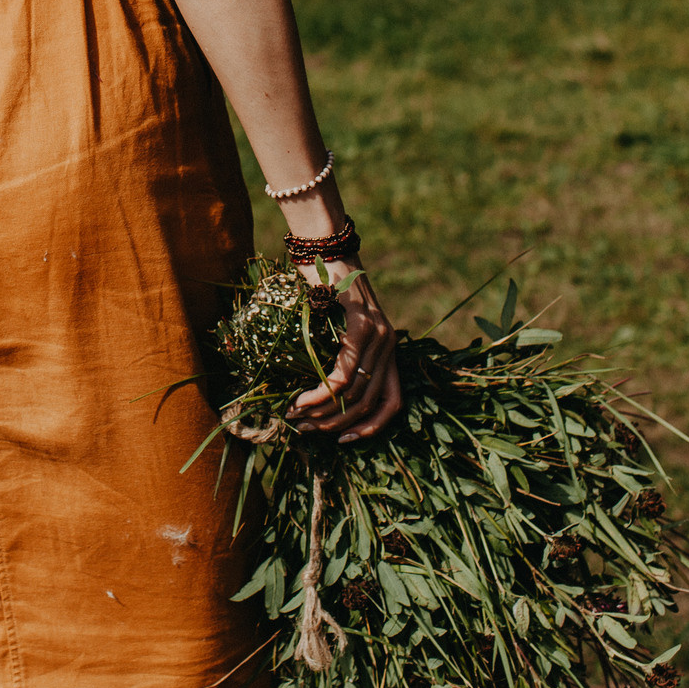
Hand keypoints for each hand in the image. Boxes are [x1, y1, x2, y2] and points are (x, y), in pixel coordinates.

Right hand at [289, 262, 403, 443]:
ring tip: (296, 416)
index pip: (392, 403)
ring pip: (355, 392)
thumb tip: (320, 397)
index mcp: (388, 349)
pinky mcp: (362, 325)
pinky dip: (322, 393)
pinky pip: (343, 373)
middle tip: (305, 429)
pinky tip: (303, 399)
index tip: (344, 441)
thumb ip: (340, 354)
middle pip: (369, 402)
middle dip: (335, 423)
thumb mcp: (337, 326)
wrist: (325, 246)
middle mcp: (390, 344)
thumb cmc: (324, 287)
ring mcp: (379, 334)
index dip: (370, 428)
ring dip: (323, 412)